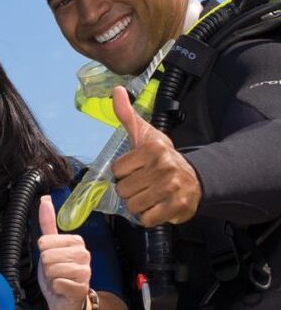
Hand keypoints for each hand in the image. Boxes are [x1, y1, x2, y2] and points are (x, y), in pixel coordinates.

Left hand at [37, 196, 90, 309]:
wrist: (67, 300)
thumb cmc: (58, 272)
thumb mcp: (50, 246)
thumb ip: (48, 223)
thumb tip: (45, 199)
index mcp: (76, 241)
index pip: (45, 241)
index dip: (43, 252)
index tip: (52, 258)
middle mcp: (83, 254)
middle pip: (47, 255)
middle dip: (46, 266)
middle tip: (55, 271)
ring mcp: (85, 271)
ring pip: (52, 269)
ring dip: (51, 277)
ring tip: (59, 279)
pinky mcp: (81, 287)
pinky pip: (57, 283)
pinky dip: (56, 287)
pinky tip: (63, 288)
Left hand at [111, 86, 201, 225]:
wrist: (194, 177)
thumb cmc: (160, 156)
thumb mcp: (144, 134)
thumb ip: (126, 114)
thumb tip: (117, 90)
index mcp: (152, 149)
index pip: (117, 170)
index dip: (123, 173)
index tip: (135, 169)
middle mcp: (164, 167)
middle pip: (123, 190)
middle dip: (129, 190)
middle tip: (143, 184)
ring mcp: (172, 188)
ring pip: (133, 205)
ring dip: (138, 204)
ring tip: (149, 194)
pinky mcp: (178, 207)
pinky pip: (147, 219)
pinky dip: (148, 216)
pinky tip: (157, 205)